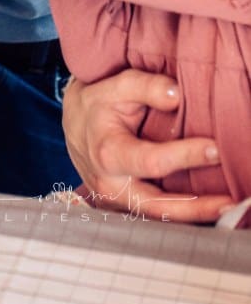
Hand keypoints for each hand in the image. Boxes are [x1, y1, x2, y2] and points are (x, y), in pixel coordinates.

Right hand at [62, 72, 232, 222]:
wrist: (72, 122)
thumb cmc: (94, 103)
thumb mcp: (113, 86)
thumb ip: (144, 86)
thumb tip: (176, 95)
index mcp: (107, 154)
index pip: (152, 162)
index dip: (186, 156)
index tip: (215, 148)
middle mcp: (111, 186)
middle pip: (159, 208)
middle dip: (198, 208)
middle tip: (231, 201)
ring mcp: (117, 201)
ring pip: (160, 217)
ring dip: (195, 215)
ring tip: (227, 207)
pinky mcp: (125, 206)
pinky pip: (157, 214)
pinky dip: (182, 212)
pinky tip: (207, 204)